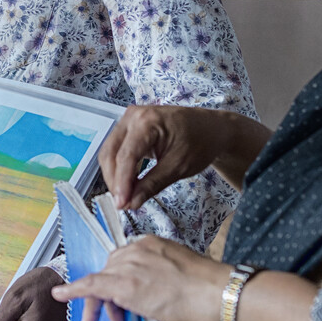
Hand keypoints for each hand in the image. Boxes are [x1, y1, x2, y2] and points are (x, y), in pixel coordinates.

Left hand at [52, 235, 228, 320]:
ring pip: (100, 281)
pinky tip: (60, 295)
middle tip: (115, 318)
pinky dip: (73, 290)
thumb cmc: (207, 289)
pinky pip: (90, 285)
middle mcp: (135, 250)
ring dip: (96, 302)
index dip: (118, 280)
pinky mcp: (123, 285)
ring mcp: (128, 266)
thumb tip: (154, 291)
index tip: (121, 298)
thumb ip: (161, 275)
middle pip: (108, 270)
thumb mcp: (180, 272)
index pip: (123, 260)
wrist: (214, 294)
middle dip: (107, 294)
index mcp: (150, 244)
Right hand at [99, 105, 230, 209]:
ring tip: (125, 197)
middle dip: (114, 181)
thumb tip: (132, 202)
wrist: (212, 128)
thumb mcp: (179, 167)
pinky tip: (127, 184)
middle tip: (123, 204)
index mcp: (147, 121)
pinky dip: (120, 168)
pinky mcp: (130, 128)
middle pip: (111, 153)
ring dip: (115, 176)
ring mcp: (130, 120)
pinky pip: (117, 150)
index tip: (122, 204)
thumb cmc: (201, 142)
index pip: (126, 155)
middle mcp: (133, 116)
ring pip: (110, 152)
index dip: (122, 182)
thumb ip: (152, 184)